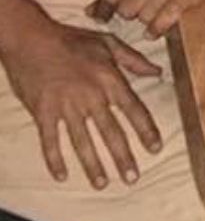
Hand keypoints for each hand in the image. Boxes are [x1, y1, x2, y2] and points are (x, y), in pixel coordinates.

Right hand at [1, 16, 161, 187]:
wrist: (30, 37)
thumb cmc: (70, 39)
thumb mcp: (107, 43)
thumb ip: (134, 60)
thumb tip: (158, 73)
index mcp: (109, 80)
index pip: (134, 110)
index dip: (146, 130)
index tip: (155, 148)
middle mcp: (91, 96)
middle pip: (111, 132)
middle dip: (123, 157)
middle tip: (131, 178)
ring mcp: (65, 106)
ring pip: (82, 141)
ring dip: (93, 164)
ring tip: (102, 184)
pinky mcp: (42, 111)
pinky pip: (49, 140)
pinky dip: (54, 159)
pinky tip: (62, 175)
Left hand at [93, 0, 204, 34]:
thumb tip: (91, 11)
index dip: (104, 9)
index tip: (102, 17)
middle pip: (127, 9)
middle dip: (127, 12)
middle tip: (134, 8)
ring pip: (145, 16)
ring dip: (144, 18)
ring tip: (149, 11)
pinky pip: (167, 19)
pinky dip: (157, 28)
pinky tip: (154, 30)